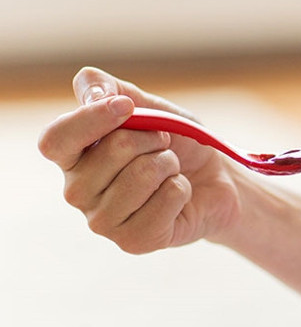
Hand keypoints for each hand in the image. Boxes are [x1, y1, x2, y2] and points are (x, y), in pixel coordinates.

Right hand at [37, 67, 240, 253]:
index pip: (55, 139)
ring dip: (170, 164)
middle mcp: (78, 192)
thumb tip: (93, 92)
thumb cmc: (175, 142)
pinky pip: (167, 198)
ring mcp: (103, 221)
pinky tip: (177, 195)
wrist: (215, 178)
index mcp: (73, 156)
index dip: (90, 118)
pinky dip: (182, 188)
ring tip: (170, 170)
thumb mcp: (148, 105)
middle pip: (113, 150)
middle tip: (164, 145)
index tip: (127, 106)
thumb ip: (111, 89)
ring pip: (143, 174)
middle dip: (153, 138)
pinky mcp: (134, 241)